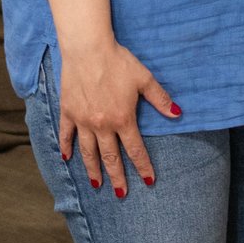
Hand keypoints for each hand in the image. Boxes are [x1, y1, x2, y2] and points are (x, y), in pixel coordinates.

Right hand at [58, 36, 179, 196]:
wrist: (88, 49)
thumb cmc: (119, 61)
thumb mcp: (144, 78)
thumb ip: (160, 99)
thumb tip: (177, 114)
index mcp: (123, 119)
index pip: (135, 149)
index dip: (143, 166)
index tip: (148, 181)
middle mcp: (102, 125)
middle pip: (110, 157)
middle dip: (117, 177)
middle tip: (121, 194)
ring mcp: (82, 120)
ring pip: (88, 152)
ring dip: (93, 169)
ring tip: (96, 184)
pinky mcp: (68, 112)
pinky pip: (66, 135)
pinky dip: (66, 147)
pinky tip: (67, 159)